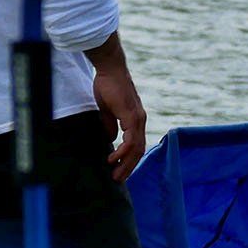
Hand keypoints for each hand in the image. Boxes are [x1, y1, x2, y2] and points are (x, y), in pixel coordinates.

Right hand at [92, 64, 146, 181]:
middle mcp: (140, 120)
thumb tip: (110, 139)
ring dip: (126, 163)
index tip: (119, 169)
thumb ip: (111, 124)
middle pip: (139, 150)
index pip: (136, 145)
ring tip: (115, 174)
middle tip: (117, 179)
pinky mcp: (132, 116)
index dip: (129, 159)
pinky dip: (123, 152)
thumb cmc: (108, 86)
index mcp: (135, 119)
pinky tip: (113, 158)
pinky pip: (130, 140)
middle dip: (128, 167)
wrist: (111, 68)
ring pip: (136, 148)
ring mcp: (138, 118)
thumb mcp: (107, 110)